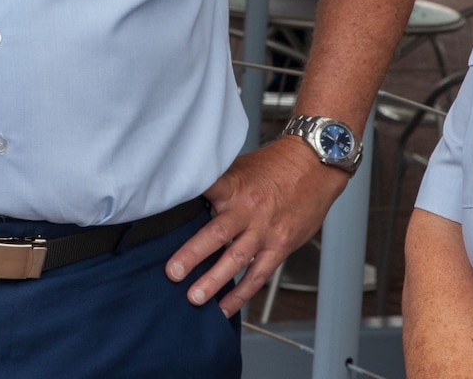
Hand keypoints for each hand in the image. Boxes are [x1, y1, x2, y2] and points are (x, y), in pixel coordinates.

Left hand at [165, 138, 348, 314]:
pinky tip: (225, 306)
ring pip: (236, 259)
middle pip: (216, 233)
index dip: (182, 202)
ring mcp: (265, 230)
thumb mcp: (240, 167)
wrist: (314, 167)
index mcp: (233, 185)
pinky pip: (259, 274)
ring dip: (214, 281)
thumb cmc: (273, 166)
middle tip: (172, 273)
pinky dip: (242, 293)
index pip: (202, 192)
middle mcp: (248, 209)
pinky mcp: (280, 246)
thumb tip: (185, 198)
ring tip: (195, 298)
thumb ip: (216, 185)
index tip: (158, 217)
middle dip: (192, 255)